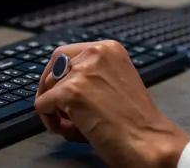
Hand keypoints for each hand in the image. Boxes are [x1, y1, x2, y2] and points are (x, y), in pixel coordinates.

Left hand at [34, 41, 189, 167]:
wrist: (147, 141)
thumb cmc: (136, 121)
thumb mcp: (117, 83)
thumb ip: (92, 76)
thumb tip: (59, 85)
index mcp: (109, 48)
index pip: (68, 53)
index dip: (60, 75)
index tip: (59, 90)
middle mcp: (95, 54)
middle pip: (54, 65)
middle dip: (51, 87)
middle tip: (56, 108)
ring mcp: (82, 71)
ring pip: (47, 87)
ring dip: (53, 107)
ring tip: (72, 125)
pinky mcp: (70, 91)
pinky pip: (42, 105)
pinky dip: (49, 121)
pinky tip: (69, 130)